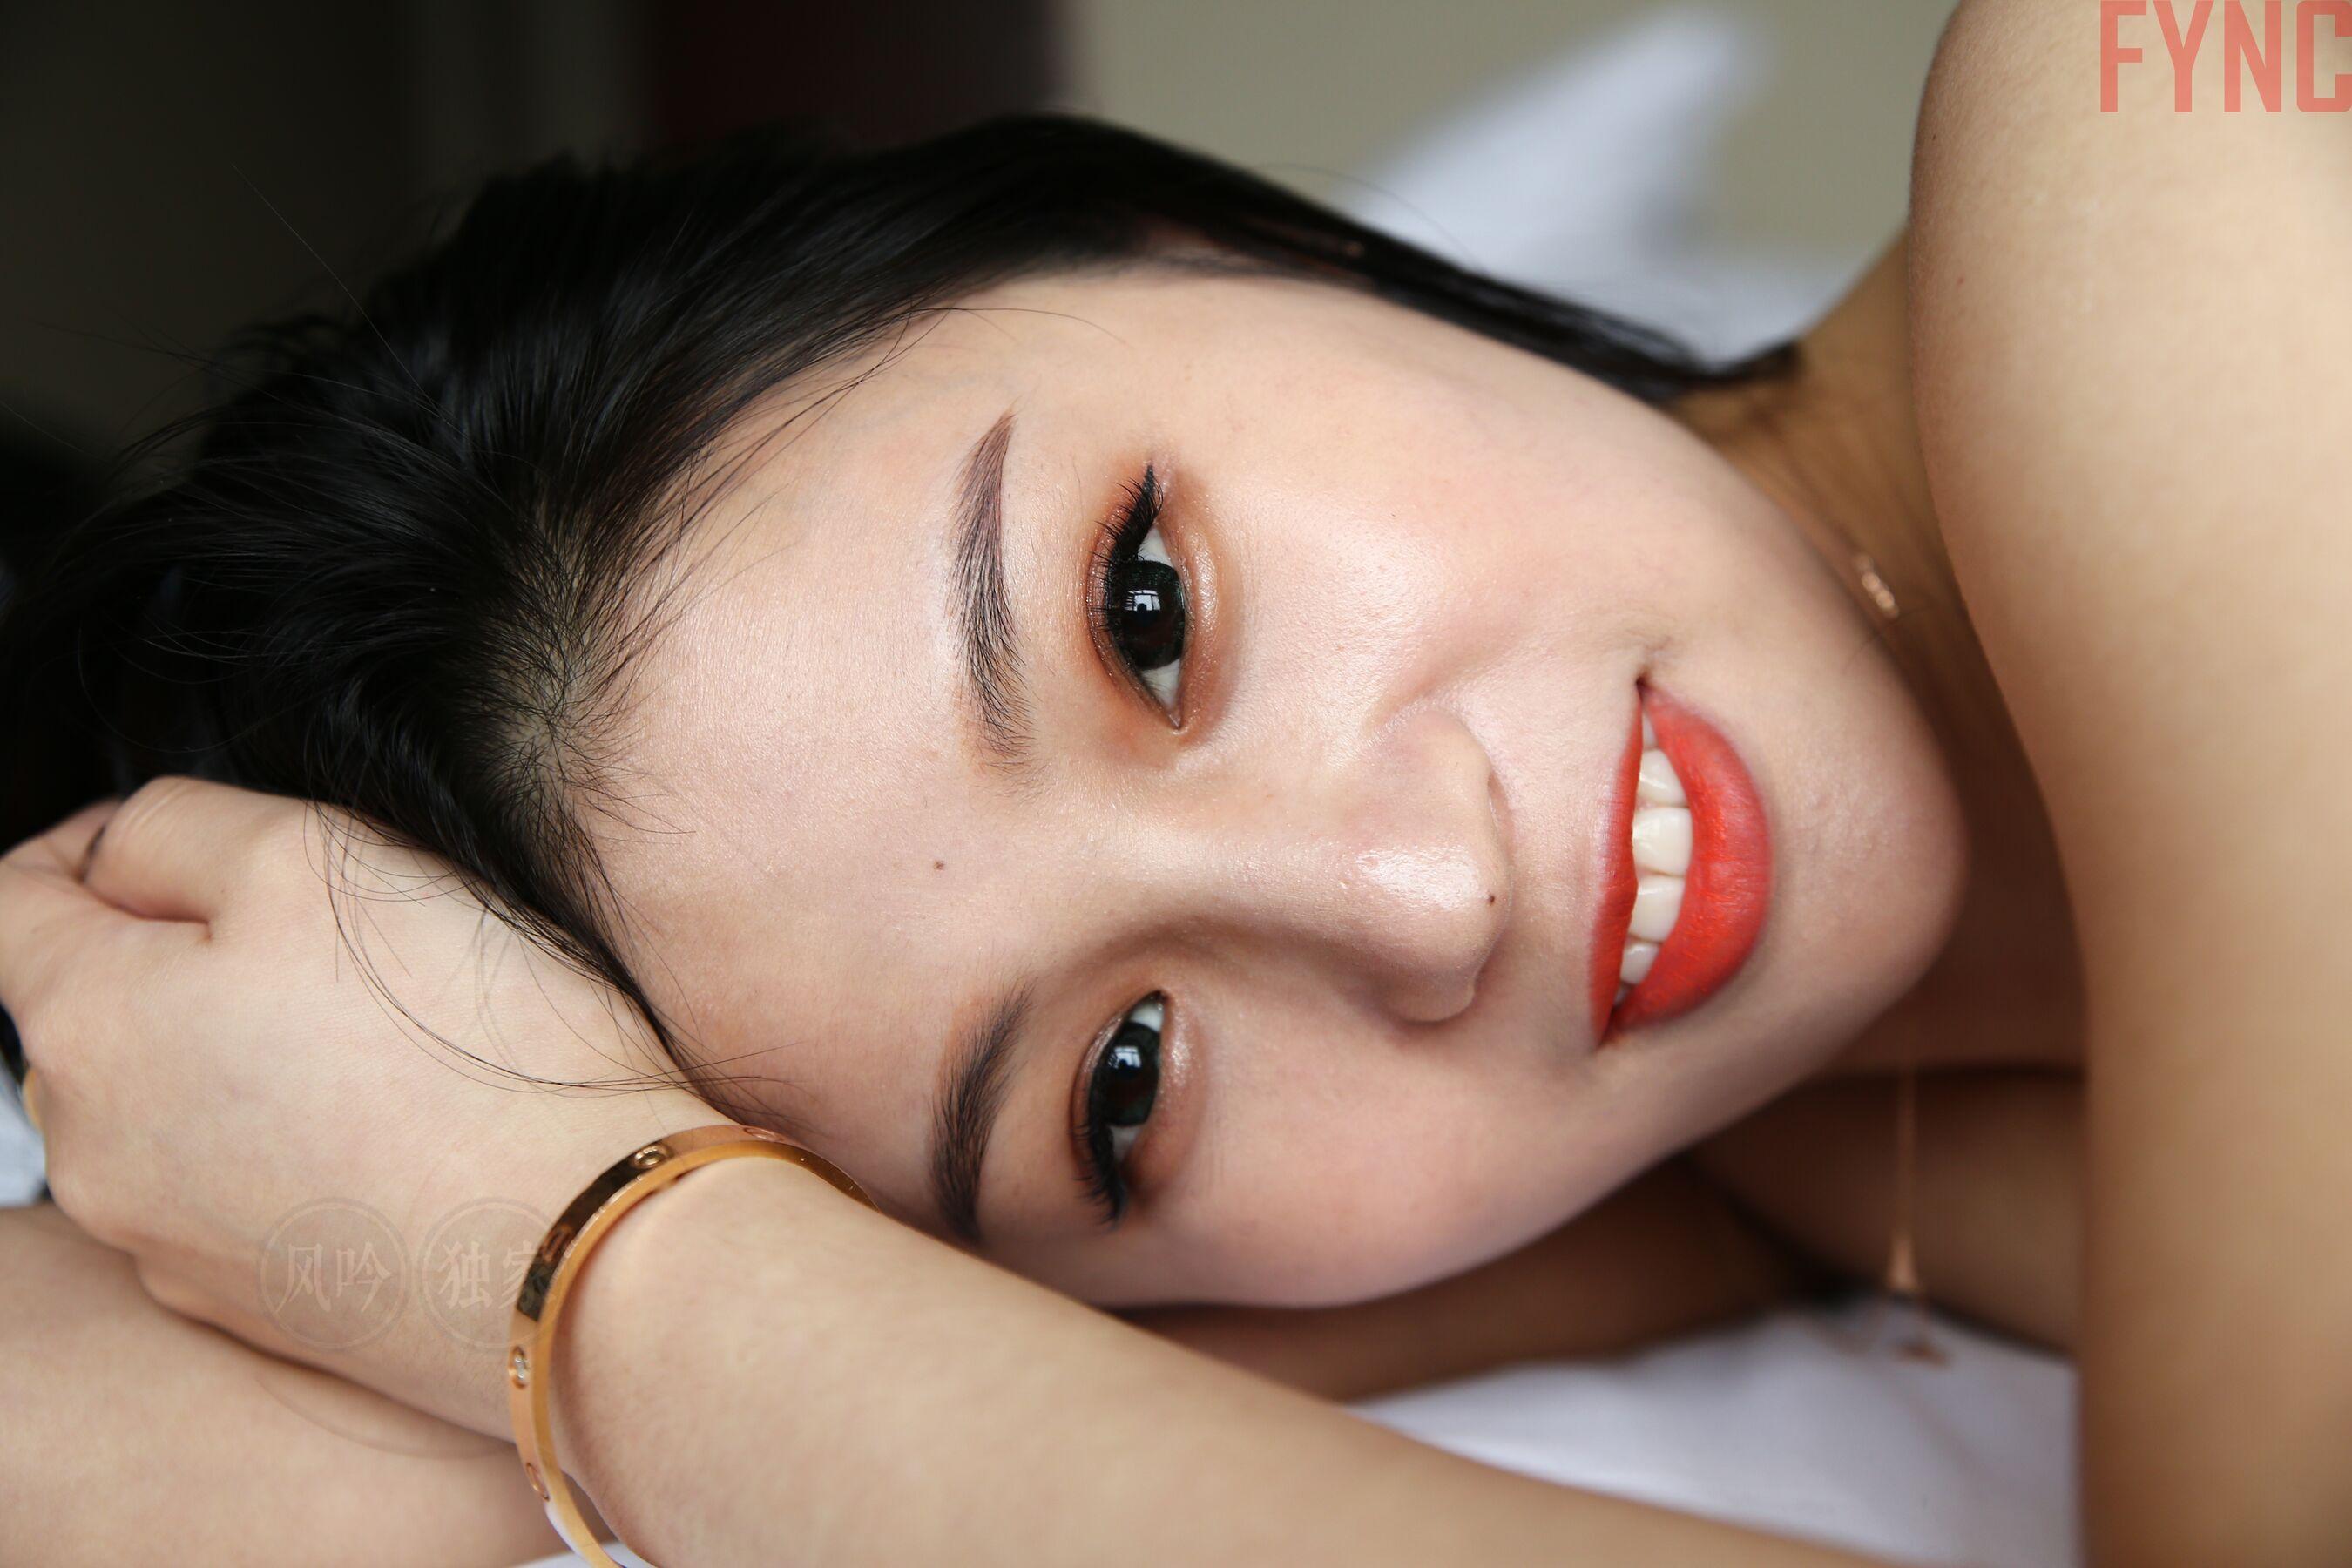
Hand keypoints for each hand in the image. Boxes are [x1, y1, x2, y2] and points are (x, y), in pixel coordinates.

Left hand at [0, 777, 717, 1433]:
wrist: (590, 1255)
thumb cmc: (470, 1054)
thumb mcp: (320, 857)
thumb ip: (178, 827)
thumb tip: (119, 855)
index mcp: (87, 1027)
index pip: (9, 901)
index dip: (94, 843)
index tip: (190, 841)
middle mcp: (95, 1158)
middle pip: (95, 1012)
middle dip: (185, 958)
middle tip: (334, 940)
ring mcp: (172, 1249)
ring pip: (172, 1107)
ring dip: (246, 1057)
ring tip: (389, 1045)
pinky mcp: (261, 1311)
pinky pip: (245, 1195)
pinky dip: (301, 1148)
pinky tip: (409, 1134)